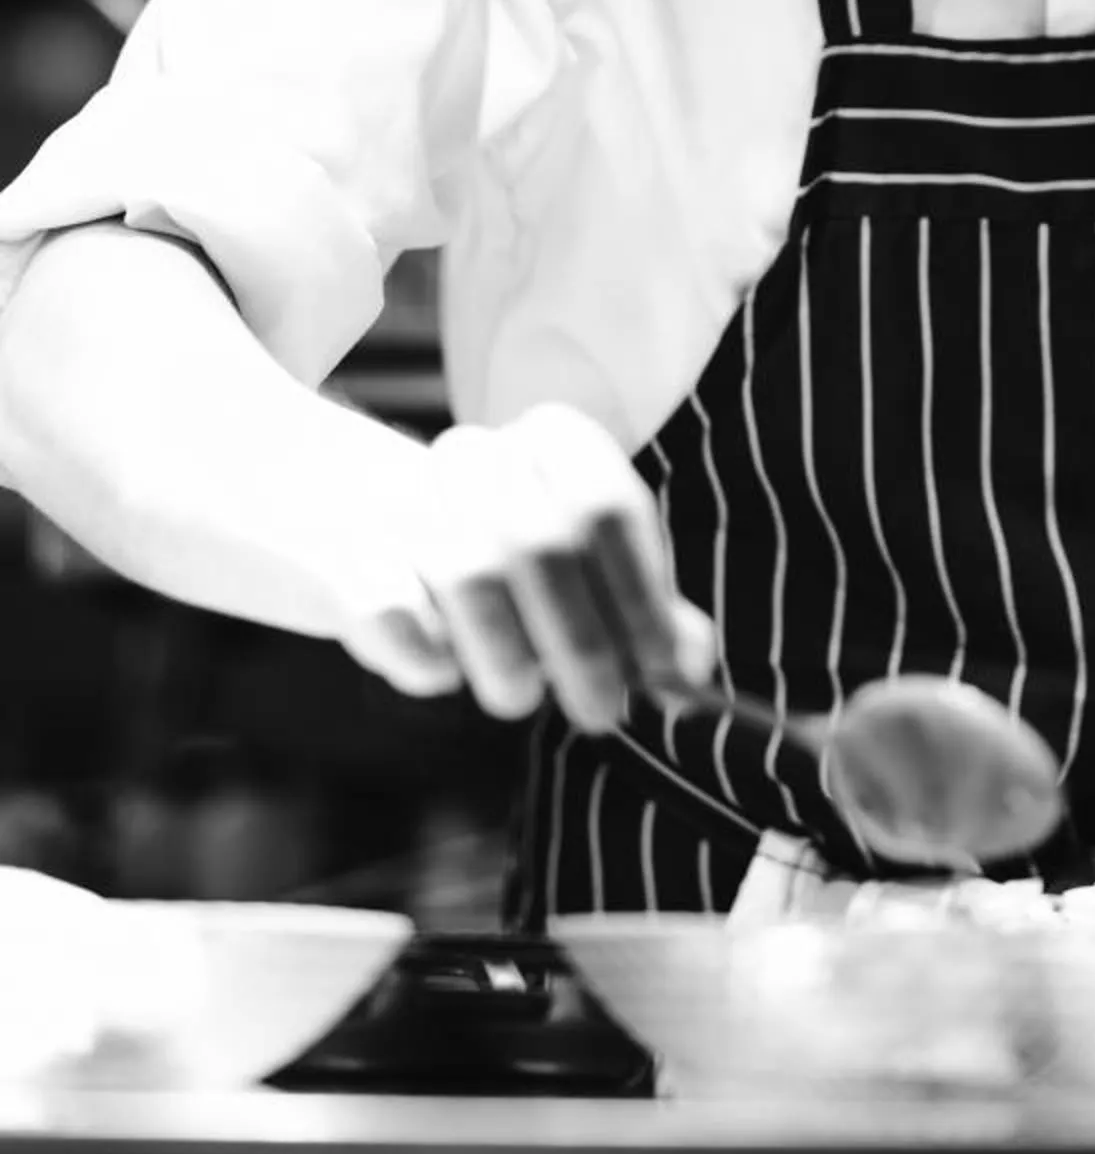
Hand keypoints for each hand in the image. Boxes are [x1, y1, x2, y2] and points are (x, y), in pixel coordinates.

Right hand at [331, 403, 716, 733]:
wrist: (366, 531)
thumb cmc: (509, 565)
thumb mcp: (589, 577)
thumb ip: (648, 617)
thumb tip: (691, 672)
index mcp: (553, 440)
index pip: (610, 508)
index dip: (642, 597)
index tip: (661, 673)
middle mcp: (479, 454)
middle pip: (545, 544)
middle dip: (584, 644)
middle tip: (601, 713)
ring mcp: (405, 499)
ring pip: (470, 575)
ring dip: (507, 657)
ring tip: (520, 696)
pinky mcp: (344, 554)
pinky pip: (395, 613)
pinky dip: (429, 657)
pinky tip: (445, 668)